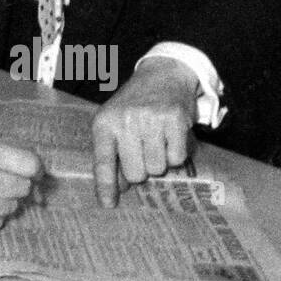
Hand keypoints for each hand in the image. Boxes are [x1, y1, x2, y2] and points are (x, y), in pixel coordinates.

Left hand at [92, 58, 197, 206]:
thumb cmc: (135, 105)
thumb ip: (113, 153)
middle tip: (144, 151)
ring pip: (158, 168)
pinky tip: (170, 136)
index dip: (106, 185)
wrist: (162, 75)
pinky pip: (177, 158)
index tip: (108, 205)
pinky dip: (176, 152)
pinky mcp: (174, 119)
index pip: (104, 162)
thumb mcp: (114, 123)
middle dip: (142, 169)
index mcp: (104, 123)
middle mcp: (125, 121)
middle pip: (136, 173)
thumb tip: (119, 188)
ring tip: (157, 140)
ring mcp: (150, 120)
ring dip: (160, 160)